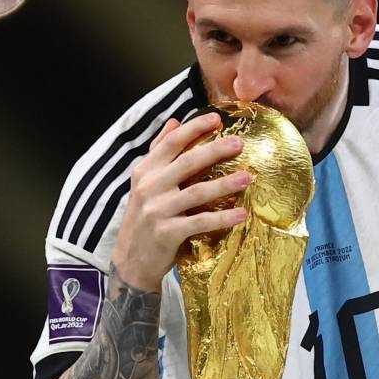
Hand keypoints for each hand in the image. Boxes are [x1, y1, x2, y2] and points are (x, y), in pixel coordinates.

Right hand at [111, 112, 250, 291]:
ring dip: (225, 184)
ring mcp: (158, 210)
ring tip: (248, 177)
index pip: (171, 143)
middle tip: (239, 143)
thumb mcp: (144, 181)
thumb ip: (159, 151)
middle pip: (187, 162)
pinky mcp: (168, 233)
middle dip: (215, 150)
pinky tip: (241, 214)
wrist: (130, 259)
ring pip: (197, 192)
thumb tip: (174, 121)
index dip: (194, 128)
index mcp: (145, 170)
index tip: (217, 118)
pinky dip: (222, 218)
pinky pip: (200, 222)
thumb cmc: (143, 217)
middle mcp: (150, 187)